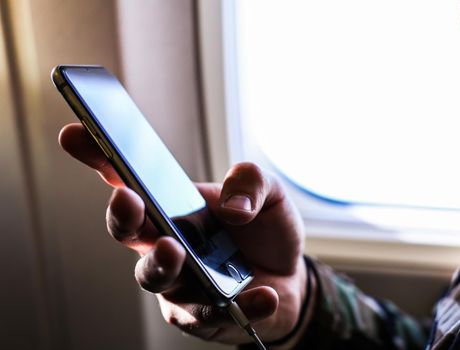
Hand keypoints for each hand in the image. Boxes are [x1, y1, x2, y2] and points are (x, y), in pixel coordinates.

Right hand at [59, 123, 310, 345]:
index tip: (75, 133)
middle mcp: (166, 244)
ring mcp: (179, 282)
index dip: (100, 158)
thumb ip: (252, 182)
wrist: (288, 277)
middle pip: (128, 233)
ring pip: (154, 278)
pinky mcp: (202, 316)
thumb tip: (233, 207)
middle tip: (129, 200)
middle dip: (122, 217)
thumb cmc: (264, 231)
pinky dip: (241, 305)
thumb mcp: (269, 193)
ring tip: (176, 250)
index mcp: (173, 208)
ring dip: (161, 264)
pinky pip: (210, 315)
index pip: (130, 181)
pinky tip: (264, 294)